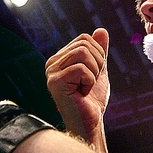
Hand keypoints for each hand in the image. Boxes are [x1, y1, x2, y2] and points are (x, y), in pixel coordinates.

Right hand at [45, 28, 109, 145]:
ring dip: (93, 72)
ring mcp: (51, 72)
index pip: (85, 38)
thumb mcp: (99, 70)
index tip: (93, 74)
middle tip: (90, 82)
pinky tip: (81, 93)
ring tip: (85, 87)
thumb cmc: (92, 100)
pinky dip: (89, 81)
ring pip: (83, 53)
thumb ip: (99, 51)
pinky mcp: (54, 81)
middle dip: (97, 63)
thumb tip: (101, 30)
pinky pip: (81, 68)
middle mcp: (52, 63)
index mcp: (60, 58)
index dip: (98, 54)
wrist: (89, 122)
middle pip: (84, 44)